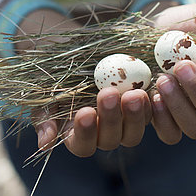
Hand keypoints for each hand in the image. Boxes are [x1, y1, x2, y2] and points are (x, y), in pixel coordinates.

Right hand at [22, 10, 152, 156]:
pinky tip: (151, 88)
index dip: (84, 132)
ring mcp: (124, 122)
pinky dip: (152, 105)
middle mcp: (102, 134)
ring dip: (134, 116)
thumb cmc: (53, 74)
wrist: (73, 51)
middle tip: (109, 94)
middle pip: (110, 140)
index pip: (82, 145)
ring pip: (133, 132)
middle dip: (111, 119)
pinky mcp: (141, 108)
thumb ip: (44, 118)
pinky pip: (151, 114)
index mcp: (76, 135)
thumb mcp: (43, 92)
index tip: (84, 112)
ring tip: (135, 93)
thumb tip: (45, 144)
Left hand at [150, 3, 195, 143]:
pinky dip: (162, 120)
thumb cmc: (182, 26)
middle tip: (180, 66)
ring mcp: (188, 115)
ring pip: (195, 129)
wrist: (149, 34)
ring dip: (179, 106)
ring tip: (162, 80)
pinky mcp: (165, 121)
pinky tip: (151, 97)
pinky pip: (170, 134)